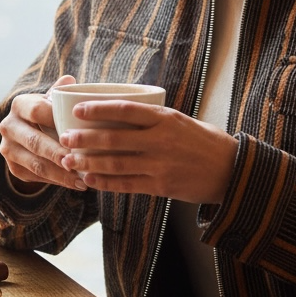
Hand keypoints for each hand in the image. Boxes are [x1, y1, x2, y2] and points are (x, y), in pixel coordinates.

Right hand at [0, 75, 87, 191]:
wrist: (26, 131)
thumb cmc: (47, 112)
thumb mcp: (51, 100)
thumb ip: (61, 93)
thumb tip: (70, 81)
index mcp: (19, 105)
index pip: (37, 111)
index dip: (57, 120)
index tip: (77, 129)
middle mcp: (8, 126)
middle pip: (35, 142)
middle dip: (58, 153)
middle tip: (78, 161)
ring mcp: (8, 148)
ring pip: (36, 164)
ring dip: (60, 174)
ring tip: (82, 179)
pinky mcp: (13, 167)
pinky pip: (35, 177)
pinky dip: (57, 181)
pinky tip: (75, 183)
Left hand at [57, 101, 238, 204]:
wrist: (231, 171)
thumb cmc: (205, 141)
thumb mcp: (181, 120)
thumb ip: (153, 119)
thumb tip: (120, 113)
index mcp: (165, 118)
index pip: (125, 110)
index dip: (98, 109)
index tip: (77, 109)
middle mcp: (161, 140)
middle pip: (114, 138)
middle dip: (85, 139)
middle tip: (64, 137)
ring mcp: (160, 165)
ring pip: (116, 163)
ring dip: (89, 162)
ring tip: (69, 161)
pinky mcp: (161, 186)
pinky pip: (127, 184)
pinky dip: (105, 182)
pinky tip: (90, 179)